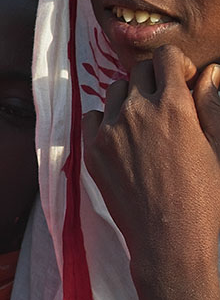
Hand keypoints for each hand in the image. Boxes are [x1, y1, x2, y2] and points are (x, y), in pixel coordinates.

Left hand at [82, 45, 219, 299]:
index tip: (181, 79)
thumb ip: (212, 104)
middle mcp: (137, 111)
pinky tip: (124, 140)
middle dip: (154, 80)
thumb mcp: (219, 147)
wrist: (170, 242)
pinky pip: (93, 116)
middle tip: (166, 104)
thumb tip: (211, 70)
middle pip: (138, 72)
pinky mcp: (92, 149)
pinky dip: (106, 120)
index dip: (174, 64)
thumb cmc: (205, 197)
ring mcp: (110, 130)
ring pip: (114, 92)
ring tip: (146, 124)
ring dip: (130, 99)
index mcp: (174, 106)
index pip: (164, 57)